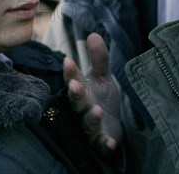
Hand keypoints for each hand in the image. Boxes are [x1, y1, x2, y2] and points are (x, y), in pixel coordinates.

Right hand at [63, 33, 121, 154]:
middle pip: (76, 102)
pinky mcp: (101, 141)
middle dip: (76, 95)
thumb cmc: (102, 98)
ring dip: (91, 117)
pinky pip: (101, 145)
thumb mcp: (102, 76)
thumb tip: (93, 34)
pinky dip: (104, 144)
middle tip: (76, 86)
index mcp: (81, 91)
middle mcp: (82, 109)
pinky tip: (110, 142)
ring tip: (96, 110)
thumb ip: (99, 58)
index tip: (68, 61)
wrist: (110, 124)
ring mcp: (90, 126)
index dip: (70, 72)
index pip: (73, 80)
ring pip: (87, 123)